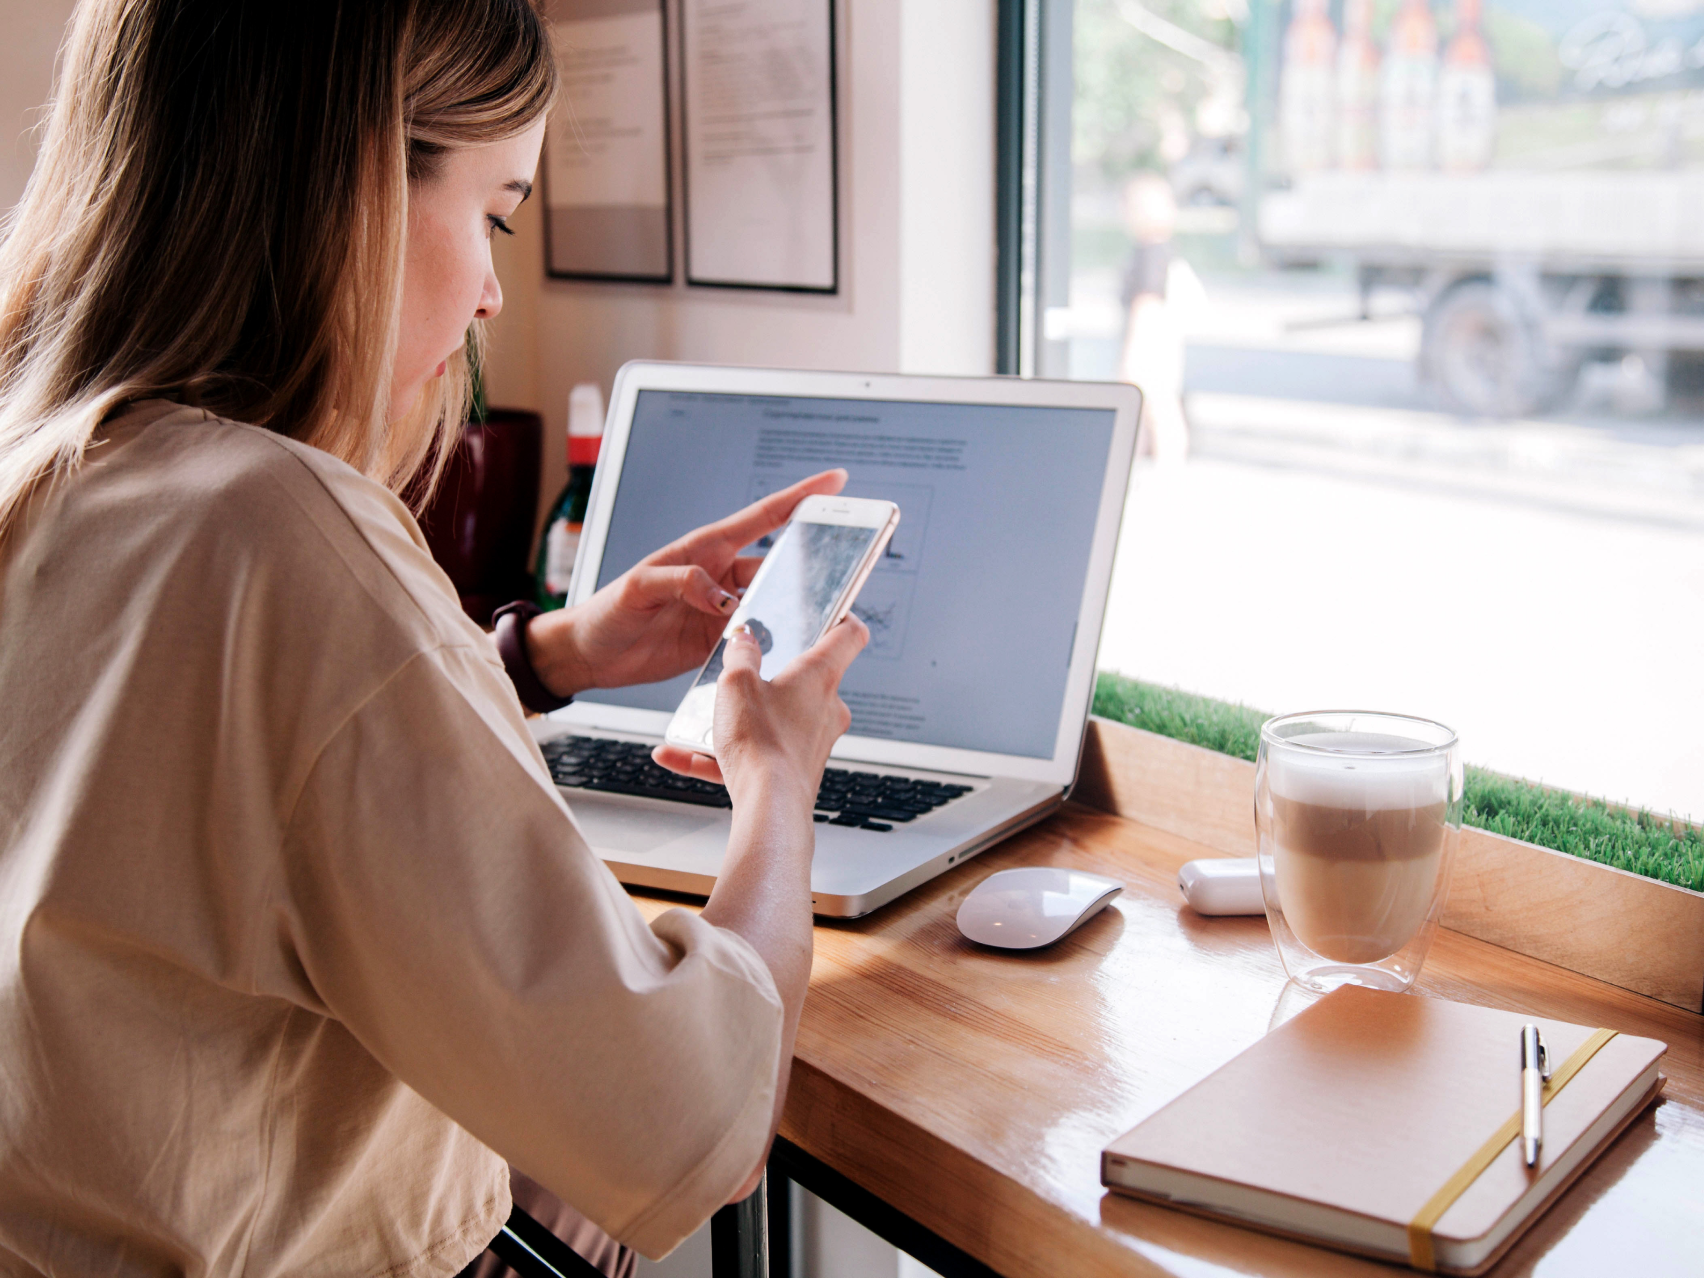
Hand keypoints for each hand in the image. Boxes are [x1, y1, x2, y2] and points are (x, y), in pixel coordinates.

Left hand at [524, 470, 846, 696]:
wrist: (589, 654)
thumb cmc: (605, 611)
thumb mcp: (637, 588)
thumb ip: (679, 582)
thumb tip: (720, 595)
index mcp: (704, 550)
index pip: (762, 517)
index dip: (800, 496)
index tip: (835, 481)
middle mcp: (719, 576)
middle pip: (778, 564)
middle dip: (813, 560)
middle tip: (847, 560)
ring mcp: (722, 609)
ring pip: (772, 603)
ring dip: (793, 608)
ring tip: (820, 612)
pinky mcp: (719, 641)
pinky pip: (757, 637)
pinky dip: (774, 641)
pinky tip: (787, 646)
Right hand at [652, 614, 868, 807]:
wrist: (768, 809)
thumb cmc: (761, 745)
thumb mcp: (736, 684)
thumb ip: (739, 655)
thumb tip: (743, 640)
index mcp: (820, 676)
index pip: (849, 634)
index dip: (841, 616)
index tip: (830, 611)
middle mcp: (826, 708)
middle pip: (808, 678)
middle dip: (775, 674)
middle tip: (745, 671)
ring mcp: (814, 741)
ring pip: (775, 719)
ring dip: (740, 718)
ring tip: (699, 722)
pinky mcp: (797, 770)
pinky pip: (756, 754)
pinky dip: (719, 754)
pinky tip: (676, 754)